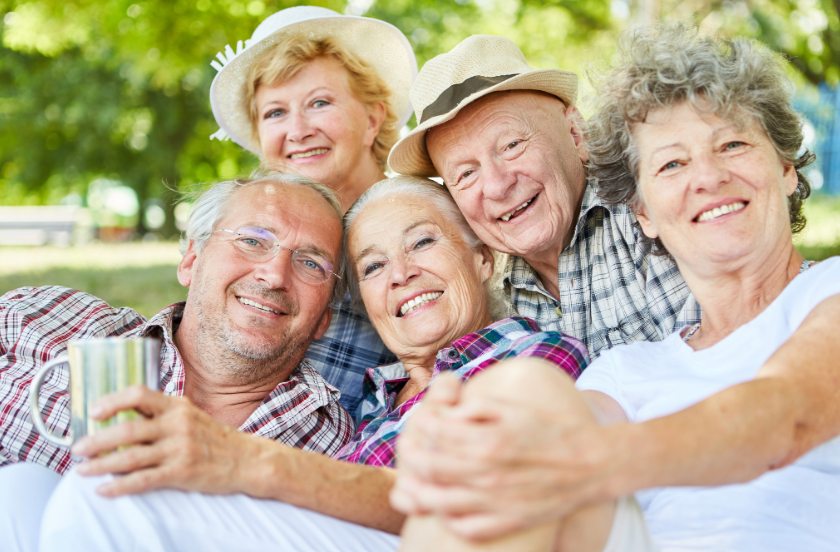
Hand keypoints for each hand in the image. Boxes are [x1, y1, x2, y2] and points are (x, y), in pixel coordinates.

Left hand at [72, 385, 267, 497]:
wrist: (248, 459)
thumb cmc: (216, 439)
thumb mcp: (191, 416)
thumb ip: (163, 414)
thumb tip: (125, 417)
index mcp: (178, 406)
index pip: (139, 394)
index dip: (112, 402)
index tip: (94, 412)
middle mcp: (177, 424)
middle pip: (128, 430)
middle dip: (97, 441)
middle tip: (77, 449)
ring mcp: (180, 449)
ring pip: (130, 457)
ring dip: (101, 465)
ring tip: (83, 470)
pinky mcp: (182, 472)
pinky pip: (143, 480)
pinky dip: (119, 486)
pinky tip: (105, 490)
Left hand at [391, 373, 619, 540]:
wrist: (590, 465)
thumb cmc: (549, 430)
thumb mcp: (513, 409)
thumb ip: (477, 408)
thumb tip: (448, 412)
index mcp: (490, 440)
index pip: (436, 434)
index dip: (419, 426)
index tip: (417, 423)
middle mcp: (490, 473)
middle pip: (431, 468)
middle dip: (411, 458)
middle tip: (408, 452)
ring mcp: (497, 501)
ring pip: (440, 501)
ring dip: (420, 491)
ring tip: (413, 482)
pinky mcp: (507, 521)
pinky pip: (465, 526)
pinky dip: (448, 516)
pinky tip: (445, 505)